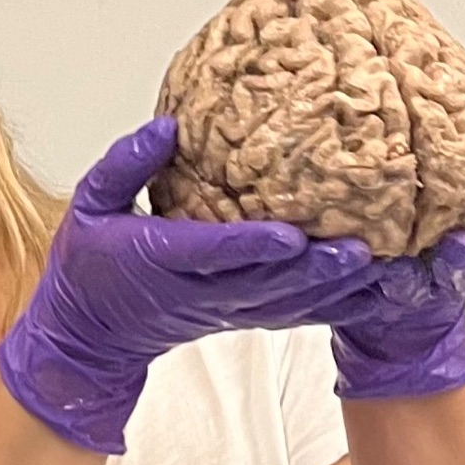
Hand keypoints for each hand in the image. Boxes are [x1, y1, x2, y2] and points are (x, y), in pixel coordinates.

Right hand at [0, 116, 376, 452]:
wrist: (86, 337)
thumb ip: (123, 166)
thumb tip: (167, 127)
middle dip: (312, 270)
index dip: (252, 246)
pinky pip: (287, 317)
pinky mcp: (236, 320)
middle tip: (360, 250)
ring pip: (283, 306)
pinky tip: (366, 291)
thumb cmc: (88, 266)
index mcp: (158, 261)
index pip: (211, 253)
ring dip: (331, 290)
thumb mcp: (87, 206)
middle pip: (263, 284)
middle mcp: (195, 293)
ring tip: (378, 267)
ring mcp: (220, 312)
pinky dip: (328, 308)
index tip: (291, 234)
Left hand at [329, 134, 464, 400]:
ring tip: (458, 248)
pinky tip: (397, 273)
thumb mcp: (422, 172)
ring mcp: (447, 271)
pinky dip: (406, 281)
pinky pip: (413, 289)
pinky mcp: (414, 295)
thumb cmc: (405, 215)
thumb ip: (433, 140)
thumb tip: (427, 77)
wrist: (380, 285)